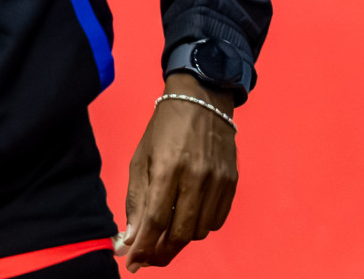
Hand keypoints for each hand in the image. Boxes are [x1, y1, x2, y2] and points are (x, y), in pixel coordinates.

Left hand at [114, 73, 237, 270]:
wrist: (201, 100)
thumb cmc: (164, 129)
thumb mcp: (141, 158)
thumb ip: (137, 199)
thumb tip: (131, 237)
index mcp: (168, 167)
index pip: (156, 219)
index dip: (143, 246)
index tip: (132, 262)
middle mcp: (197, 176)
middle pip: (181, 233)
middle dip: (161, 252)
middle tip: (146, 258)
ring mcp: (218, 181)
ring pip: (200, 231)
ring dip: (180, 240)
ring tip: (163, 236)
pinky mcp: (232, 183)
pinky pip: (216, 221)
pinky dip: (200, 227)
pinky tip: (185, 219)